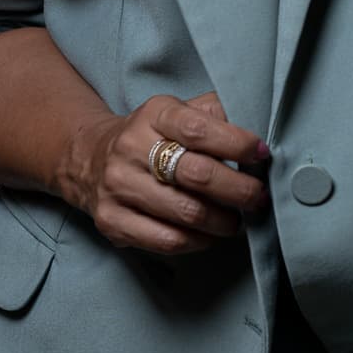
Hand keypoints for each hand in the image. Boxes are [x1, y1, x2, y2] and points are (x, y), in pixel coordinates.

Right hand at [64, 92, 271, 254]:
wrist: (90, 158)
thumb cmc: (153, 136)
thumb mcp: (180, 111)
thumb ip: (216, 114)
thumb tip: (259, 131)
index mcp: (154, 115)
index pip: (199, 129)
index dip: (237, 144)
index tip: (261, 156)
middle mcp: (131, 147)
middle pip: (198, 175)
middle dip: (240, 191)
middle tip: (259, 197)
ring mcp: (118, 186)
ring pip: (186, 212)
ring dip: (223, 221)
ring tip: (239, 220)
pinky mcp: (112, 220)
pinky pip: (167, 240)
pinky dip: (199, 241)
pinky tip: (210, 234)